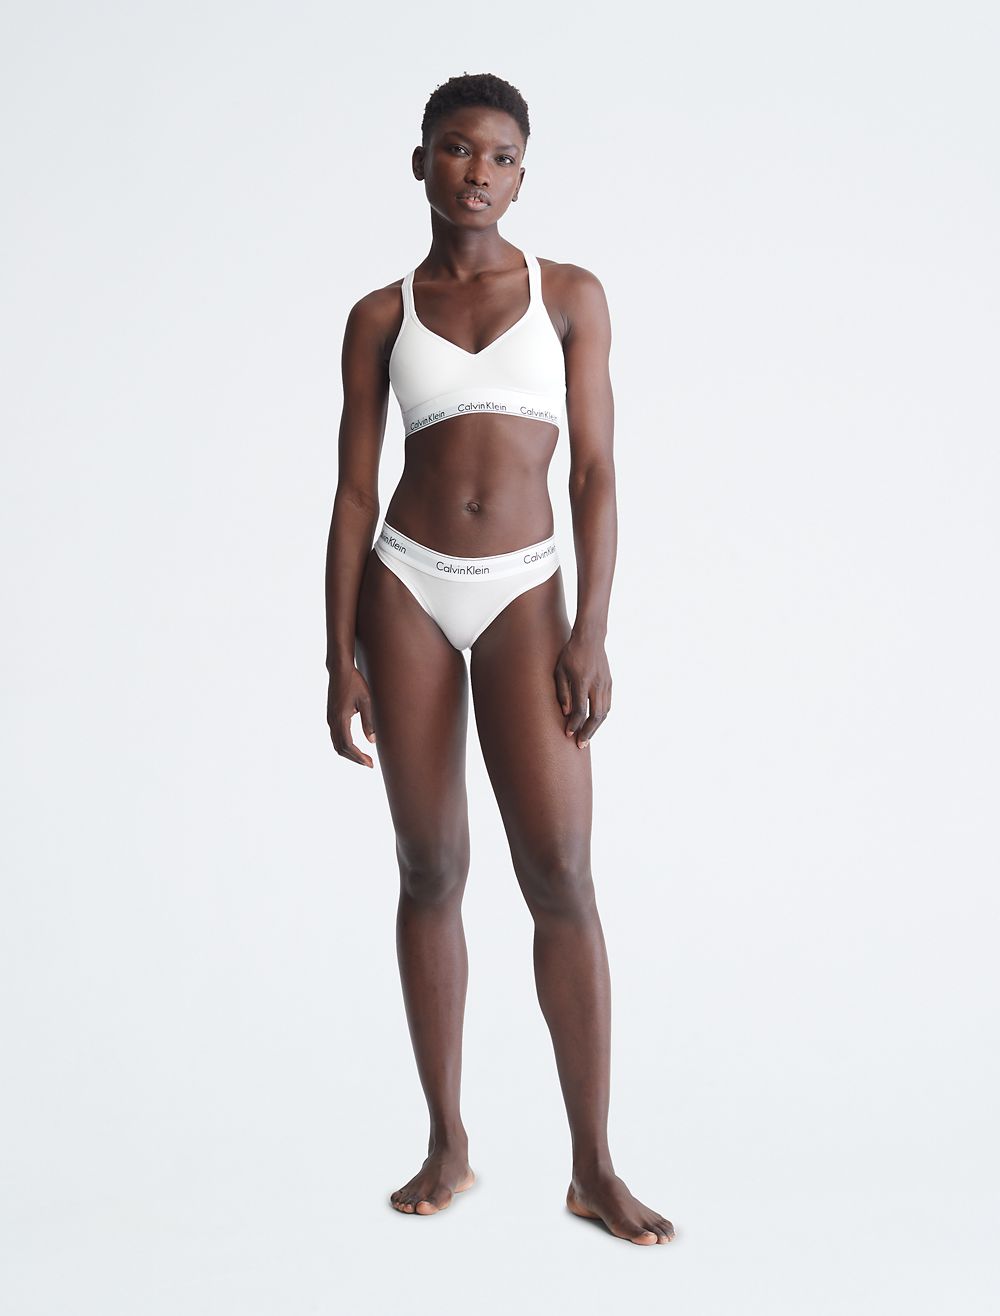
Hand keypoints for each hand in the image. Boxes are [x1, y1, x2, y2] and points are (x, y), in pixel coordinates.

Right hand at [327, 665, 376, 767]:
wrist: (339, 670)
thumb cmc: (354, 682)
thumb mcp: (366, 701)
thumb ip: (369, 721)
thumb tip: (372, 741)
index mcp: (340, 718)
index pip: (348, 745)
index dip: (359, 757)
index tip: (370, 763)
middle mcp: (332, 721)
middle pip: (340, 748)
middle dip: (354, 758)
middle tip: (369, 764)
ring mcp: (330, 719)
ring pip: (337, 744)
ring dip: (349, 753)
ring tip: (363, 758)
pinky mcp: (331, 716)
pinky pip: (336, 737)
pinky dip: (344, 745)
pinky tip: (355, 747)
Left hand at [554, 633, 611, 747]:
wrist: (590, 639)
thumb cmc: (570, 654)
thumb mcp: (560, 671)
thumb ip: (562, 692)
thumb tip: (566, 713)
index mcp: (582, 681)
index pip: (580, 710)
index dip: (574, 725)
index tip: (568, 734)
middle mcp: (597, 685)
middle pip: (596, 716)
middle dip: (588, 733)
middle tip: (581, 745)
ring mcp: (606, 684)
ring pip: (604, 713)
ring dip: (596, 727)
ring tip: (587, 737)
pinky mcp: (610, 683)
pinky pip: (607, 705)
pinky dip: (601, 717)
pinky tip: (594, 723)